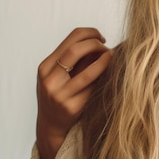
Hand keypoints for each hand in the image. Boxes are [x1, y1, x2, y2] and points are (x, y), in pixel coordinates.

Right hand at [36, 27, 113, 158]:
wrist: (51, 125)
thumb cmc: (60, 95)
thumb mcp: (60, 75)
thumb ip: (76, 60)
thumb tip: (101, 43)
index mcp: (45, 67)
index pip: (71, 39)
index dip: (90, 33)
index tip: (101, 37)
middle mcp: (50, 79)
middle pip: (76, 50)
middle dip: (97, 45)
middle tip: (108, 48)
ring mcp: (59, 95)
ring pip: (88, 72)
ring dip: (105, 62)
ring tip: (113, 59)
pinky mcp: (72, 108)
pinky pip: (93, 89)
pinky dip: (104, 79)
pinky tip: (110, 76)